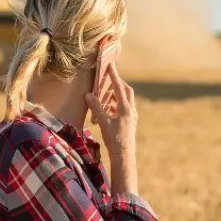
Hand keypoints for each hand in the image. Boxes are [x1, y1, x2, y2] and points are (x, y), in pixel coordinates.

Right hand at [84, 45, 137, 190]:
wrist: (124, 156)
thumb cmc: (114, 139)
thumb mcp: (104, 122)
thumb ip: (97, 107)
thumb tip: (89, 94)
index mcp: (125, 108)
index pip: (119, 87)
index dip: (113, 75)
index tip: (110, 64)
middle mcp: (131, 110)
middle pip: (126, 91)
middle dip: (117, 83)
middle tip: (108, 78)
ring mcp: (132, 117)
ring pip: (126, 100)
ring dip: (116, 94)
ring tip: (106, 93)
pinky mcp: (130, 123)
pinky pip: (124, 108)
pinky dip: (116, 104)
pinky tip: (109, 108)